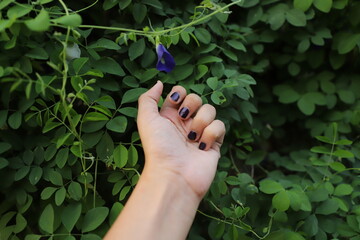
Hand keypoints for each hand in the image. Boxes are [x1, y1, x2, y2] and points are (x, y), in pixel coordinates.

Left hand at [137, 81, 225, 198]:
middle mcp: (184, 123)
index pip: (180, 94)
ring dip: (201, 121)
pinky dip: (211, 134)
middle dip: (192, 105)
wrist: (174, 175)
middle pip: (196, 98)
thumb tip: (159, 83)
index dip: (179, 94)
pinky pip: (220, 125)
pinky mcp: (213, 143)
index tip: (175, 102)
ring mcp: (200, 133)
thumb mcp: (146, 119)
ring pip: (209, 110)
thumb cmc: (158, 147)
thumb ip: (148, 98)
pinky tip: (202, 147)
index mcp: (169, 116)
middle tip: (184, 118)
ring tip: (192, 138)